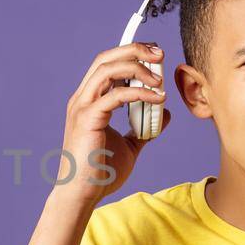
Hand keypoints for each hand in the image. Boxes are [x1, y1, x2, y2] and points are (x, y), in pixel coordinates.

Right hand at [53, 42, 171, 205]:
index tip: (155, 55)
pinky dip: (139, 93)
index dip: (130, 53)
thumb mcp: (129, 145)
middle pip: (105, 58)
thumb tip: (162, 114)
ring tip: (159, 79)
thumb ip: (143, 128)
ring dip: (137, 68)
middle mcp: (82, 99)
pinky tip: (156, 99)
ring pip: (107, 70)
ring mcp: (82, 107)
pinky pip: (115, 96)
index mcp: (89, 101)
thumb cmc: (101, 172)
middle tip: (160, 54)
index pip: (107, 64)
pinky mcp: (88, 119)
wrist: (84, 193)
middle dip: (134, 50)